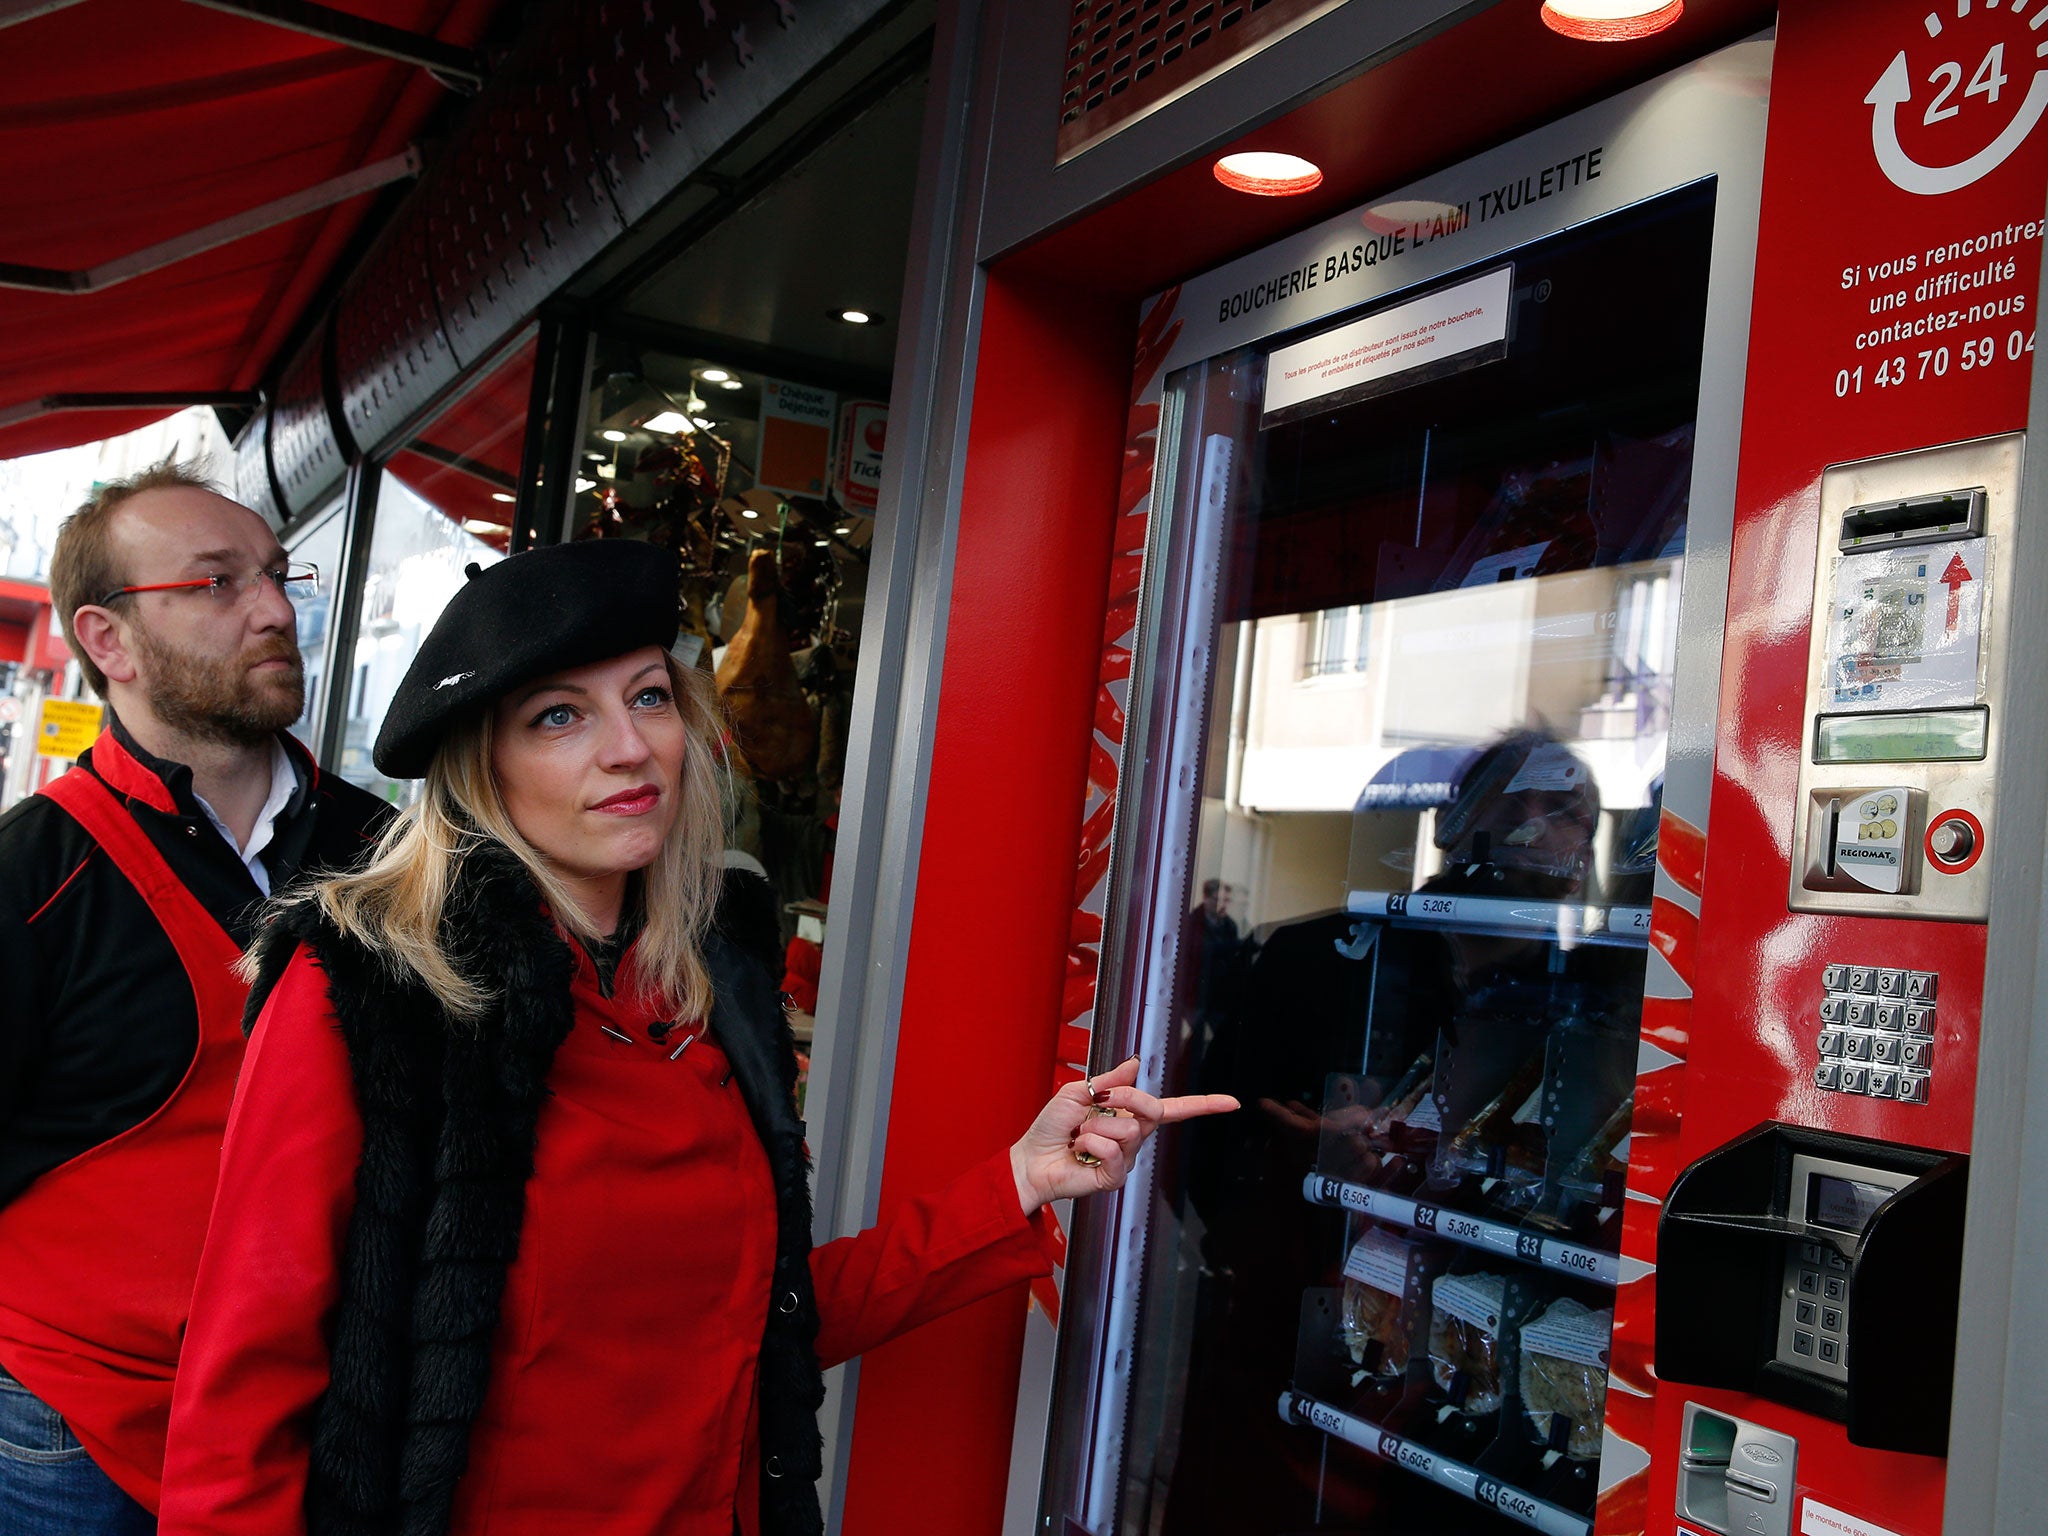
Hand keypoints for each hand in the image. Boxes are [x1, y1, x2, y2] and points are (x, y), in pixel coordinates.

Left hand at [1009, 1056, 1239, 1214]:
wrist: (1031, 1158)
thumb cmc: (1052, 1127)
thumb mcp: (1079, 1092)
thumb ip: (1110, 1081)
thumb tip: (1136, 1063)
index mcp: (1129, 1114)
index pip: (1173, 1109)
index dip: (1203, 1105)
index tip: (1232, 1102)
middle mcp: (1133, 1136)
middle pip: (1153, 1109)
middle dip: (1124, 1099)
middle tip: (1095, 1104)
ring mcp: (1126, 1159)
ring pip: (1128, 1129)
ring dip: (1096, 1126)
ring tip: (1079, 1135)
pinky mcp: (1114, 1178)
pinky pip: (1113, 1152)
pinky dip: (1091, 1144)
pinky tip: (1080, 1150)